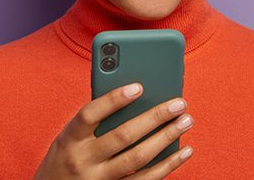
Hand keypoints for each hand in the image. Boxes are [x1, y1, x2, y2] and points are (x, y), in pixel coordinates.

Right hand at [33, 83, 193, 178]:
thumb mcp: (69, 137)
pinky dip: (168, 165)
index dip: (114, 99)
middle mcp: (83, 160)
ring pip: (138, 158)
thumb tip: (136, 97)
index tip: (139, 86)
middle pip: (123, 136)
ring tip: (186, 121)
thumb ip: (95, 121)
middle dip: (154, 117)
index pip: (90, 114)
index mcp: (69, 139)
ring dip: (166, 138)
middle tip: (179, 103)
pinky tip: (185, 151)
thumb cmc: (67, 157)